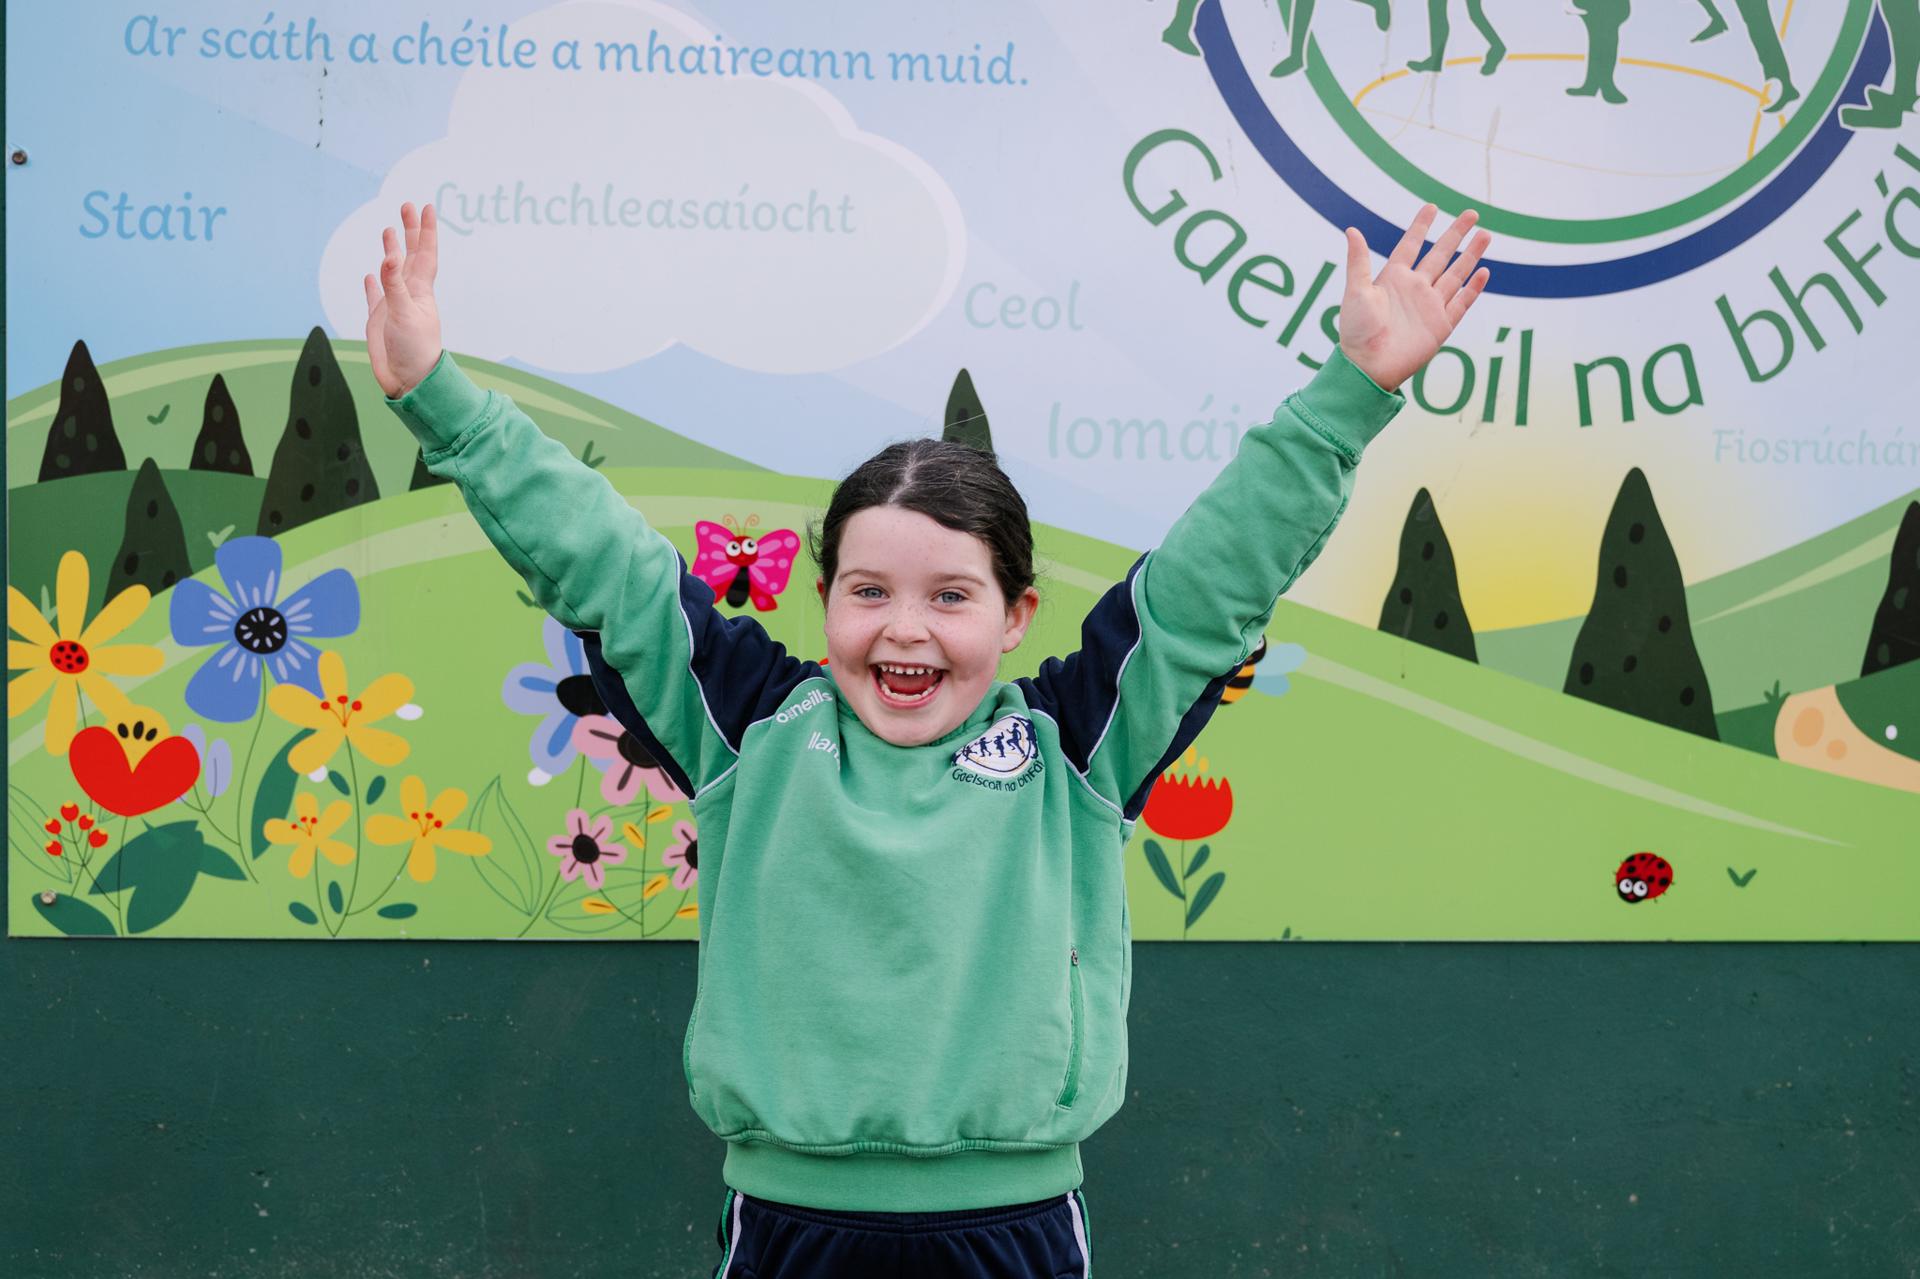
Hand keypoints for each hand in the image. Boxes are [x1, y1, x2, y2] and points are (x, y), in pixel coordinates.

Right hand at [362, 201, 442, 397]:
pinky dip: (373, 284)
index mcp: (420, 290)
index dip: (426, 230)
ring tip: (389, 231)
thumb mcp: (404, 314)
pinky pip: (376, 296)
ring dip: (391, 251)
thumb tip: (389, 256)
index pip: (424, 253)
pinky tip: (370, 275)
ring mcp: (394, 305)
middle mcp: (409, 293)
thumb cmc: (414, 350)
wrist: (409, 381)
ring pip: (392, 271)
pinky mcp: (379, 319)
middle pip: (410, 255)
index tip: (426, 207)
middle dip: (409, 231)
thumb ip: (394, 285)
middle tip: (405, 206)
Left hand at [1337, 204, 1490, 393]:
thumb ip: (1358, 261)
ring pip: (1456, 274)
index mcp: (1393, 279)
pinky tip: (1484, 272)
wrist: (1369, 367)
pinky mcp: (1441, 325)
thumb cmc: (1357, 331)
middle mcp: (1414, 289)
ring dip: (1470, 255)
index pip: (1410, 246)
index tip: (1432, 207)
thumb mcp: (1356, 292)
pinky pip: (1461, 303)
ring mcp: (1430, 306)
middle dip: (1455, 234)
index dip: (1421, 226)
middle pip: (1440, 255)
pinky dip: (1473, 288)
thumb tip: (1352, 230)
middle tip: (1472, 214)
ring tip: (1485, 235)